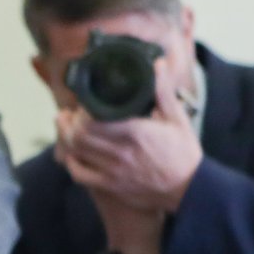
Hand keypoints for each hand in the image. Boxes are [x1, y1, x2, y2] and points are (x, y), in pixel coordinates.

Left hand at [59, 54, 203, 214]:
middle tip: (69, 113)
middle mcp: (121, 153)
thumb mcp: (177, 118)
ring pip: (75, 153)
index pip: (94, 120)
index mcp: (135, 133)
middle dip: (69, 122)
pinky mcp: (111, 186)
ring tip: (65, 127)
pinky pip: (80, 175)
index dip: (82, 110)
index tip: (84, 102)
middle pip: (79, 136)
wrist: (188, 188)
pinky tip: (72, 153)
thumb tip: (157, 64)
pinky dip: (71, 162)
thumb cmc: (182, 153)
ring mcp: (113, 172)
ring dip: (66, 138)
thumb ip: (163, 91)